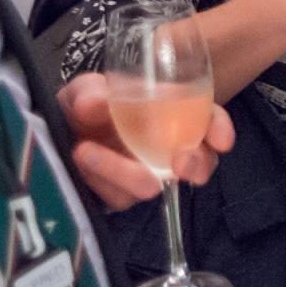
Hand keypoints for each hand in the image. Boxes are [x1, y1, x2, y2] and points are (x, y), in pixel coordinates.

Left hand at [55, 72, 236, 210]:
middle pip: (198, 163)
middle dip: (196, 164)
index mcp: (173, 114)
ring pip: (152, 186)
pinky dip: (98, 178)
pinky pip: (119, 197)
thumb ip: (89, 93)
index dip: (220, 128)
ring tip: (85, 151)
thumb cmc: (89, 104)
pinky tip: (81, 159)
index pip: (210, 121)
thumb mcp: (87, 90)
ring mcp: (146, 174)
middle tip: (179, 162)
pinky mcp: (122, 196)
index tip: (221, 140)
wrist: (64, 133)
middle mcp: (167, 148)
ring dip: (121, 171)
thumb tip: (96, 103)